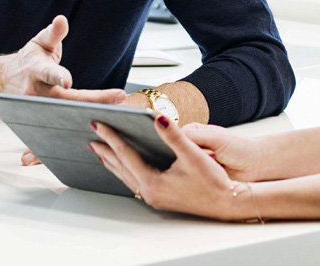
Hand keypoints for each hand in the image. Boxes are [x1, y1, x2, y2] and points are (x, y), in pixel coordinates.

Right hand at [8, 16, 126, 165]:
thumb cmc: (28, 60)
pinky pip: (63, 127)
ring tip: (119, 116)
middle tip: (118, 97)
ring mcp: (37, 111)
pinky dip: (80, 130)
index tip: (67, 80)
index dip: (58, 76)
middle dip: (93, 100)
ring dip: (91, 116)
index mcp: (36, 71)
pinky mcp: (41, 121)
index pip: (48, 73)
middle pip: (67, 100)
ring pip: (66, 116)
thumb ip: (53, 33)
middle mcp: (35, 93)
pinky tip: (105, 131)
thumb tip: (61, 20)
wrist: (4, 81)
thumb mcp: (40, 42)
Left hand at [90, 116, 253, 220]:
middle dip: (106, 150)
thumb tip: (157, 117)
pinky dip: (125, 171)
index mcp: (153, 182)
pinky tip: (125, 167)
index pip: (125, 154)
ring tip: (101, 151)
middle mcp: (149, 192)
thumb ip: (173, 135)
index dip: (111, 137)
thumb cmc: (212, 181)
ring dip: (113, 162)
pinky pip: (135, 182)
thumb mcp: (193, 154)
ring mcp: (154, 197)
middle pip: (121, 167)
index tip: (99, 123)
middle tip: (92, 136)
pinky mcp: (160, 198)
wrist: (226, 202)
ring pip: (126, 177)